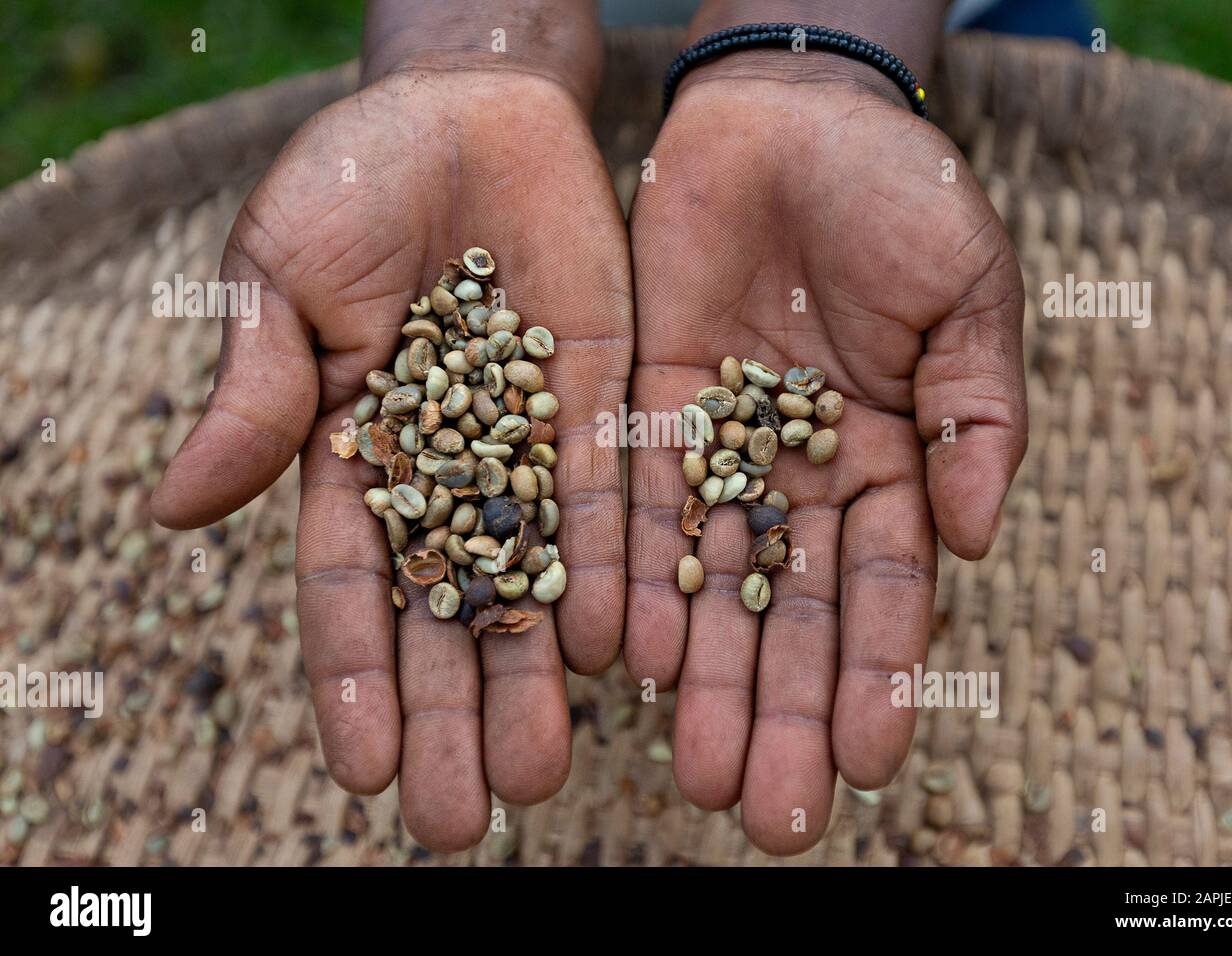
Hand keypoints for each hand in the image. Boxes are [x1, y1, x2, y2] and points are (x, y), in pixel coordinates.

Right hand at [151, 43, 632, 848]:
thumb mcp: (280, 275)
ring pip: (535, 580)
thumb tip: (173, 512)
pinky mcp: (603, 407)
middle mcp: (447, 470)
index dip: (353, 677)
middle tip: (460, 817)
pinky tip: (619, 657)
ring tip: (543, 773)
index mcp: (352, 450)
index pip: (348, 586)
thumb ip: (255, 392)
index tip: (362, 770)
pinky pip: (611, 503)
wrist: (468, 110)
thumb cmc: (352, 181)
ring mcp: (528, 446)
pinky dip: (615, 576)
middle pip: (447, 611)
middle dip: (451, 710)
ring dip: (536, 677)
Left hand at [625, 64, 1026, 853]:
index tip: (873, 760)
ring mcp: (719, 448)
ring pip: (708, 582)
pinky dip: (633, 580)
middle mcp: (800, 473)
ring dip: (704, 676)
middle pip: (790, 613)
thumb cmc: (900, 197)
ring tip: (694, 770)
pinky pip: (635, 509)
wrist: (789, 116)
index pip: (884, 590)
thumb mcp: (971, 301)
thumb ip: (979, 421)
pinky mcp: (645, 412)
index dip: (880, 676)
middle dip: (781, 710)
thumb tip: (974, 542)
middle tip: (768, 810)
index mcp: (890, 458)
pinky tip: (629, 657)